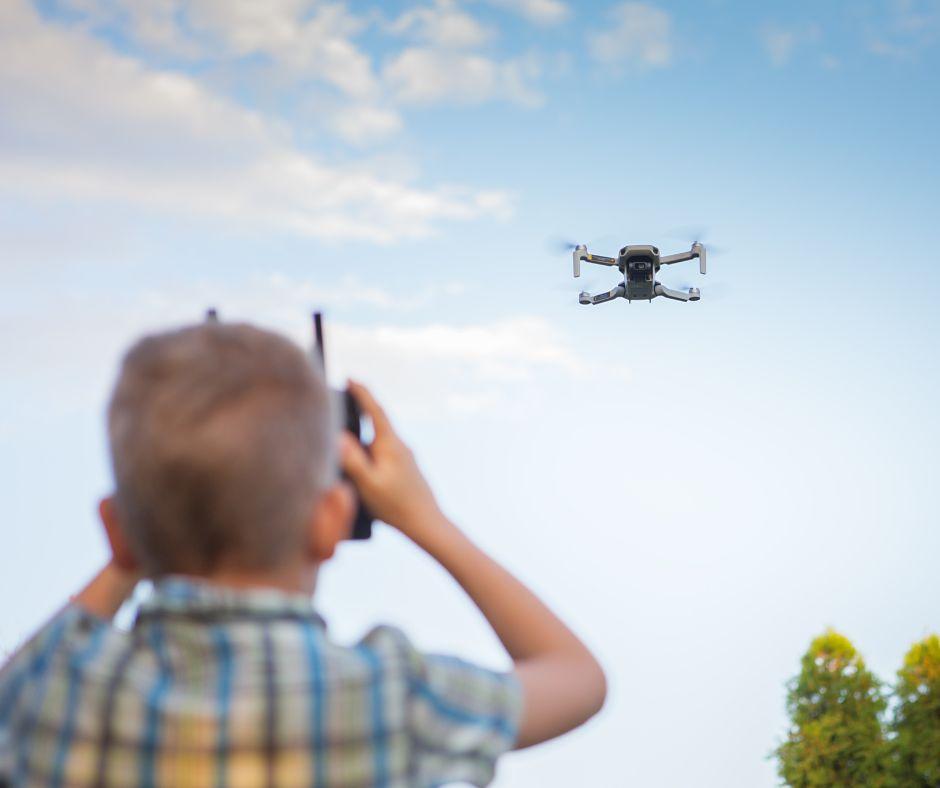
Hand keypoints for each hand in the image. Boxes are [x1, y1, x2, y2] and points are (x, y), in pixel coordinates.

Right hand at [340, 381, 443, 541]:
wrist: (427, 523)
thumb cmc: (396, 505)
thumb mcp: (368, 483)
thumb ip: (352, 459)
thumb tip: (337, 435)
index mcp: (390, 444)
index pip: (375, 410)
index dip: (362, 392)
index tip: (350, 378)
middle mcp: (399, 446)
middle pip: (375, 425)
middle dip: (358, 417)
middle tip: (340, 410)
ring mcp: (404, 458)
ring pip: (377, 443)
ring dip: (362, 445)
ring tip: (346, 458)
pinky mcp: (405, 470)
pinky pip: (382, 456)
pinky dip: (369, 458)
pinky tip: (362, 478)